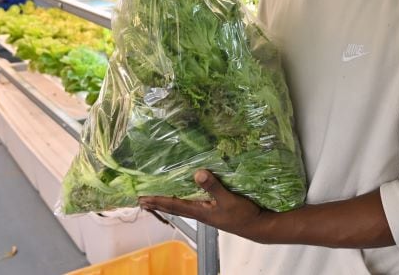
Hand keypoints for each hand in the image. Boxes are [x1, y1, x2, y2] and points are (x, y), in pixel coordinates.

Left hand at [139, 170, 270, 240]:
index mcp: (200, 211)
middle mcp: (199, 213)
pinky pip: (190, 204)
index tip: (142, 198)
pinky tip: (181, 197)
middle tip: (141, 200)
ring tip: (154, 199)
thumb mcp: (229, 199)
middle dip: (157, 203)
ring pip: (180, 207)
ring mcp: (205, 212)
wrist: (257, 226)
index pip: (173, 205)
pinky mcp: (212, 210)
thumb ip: (213, 187)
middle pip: (173, 208)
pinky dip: (180, 201)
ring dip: (166, 202)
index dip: (157, 200)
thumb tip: (197, 173)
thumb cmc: (243, 215)